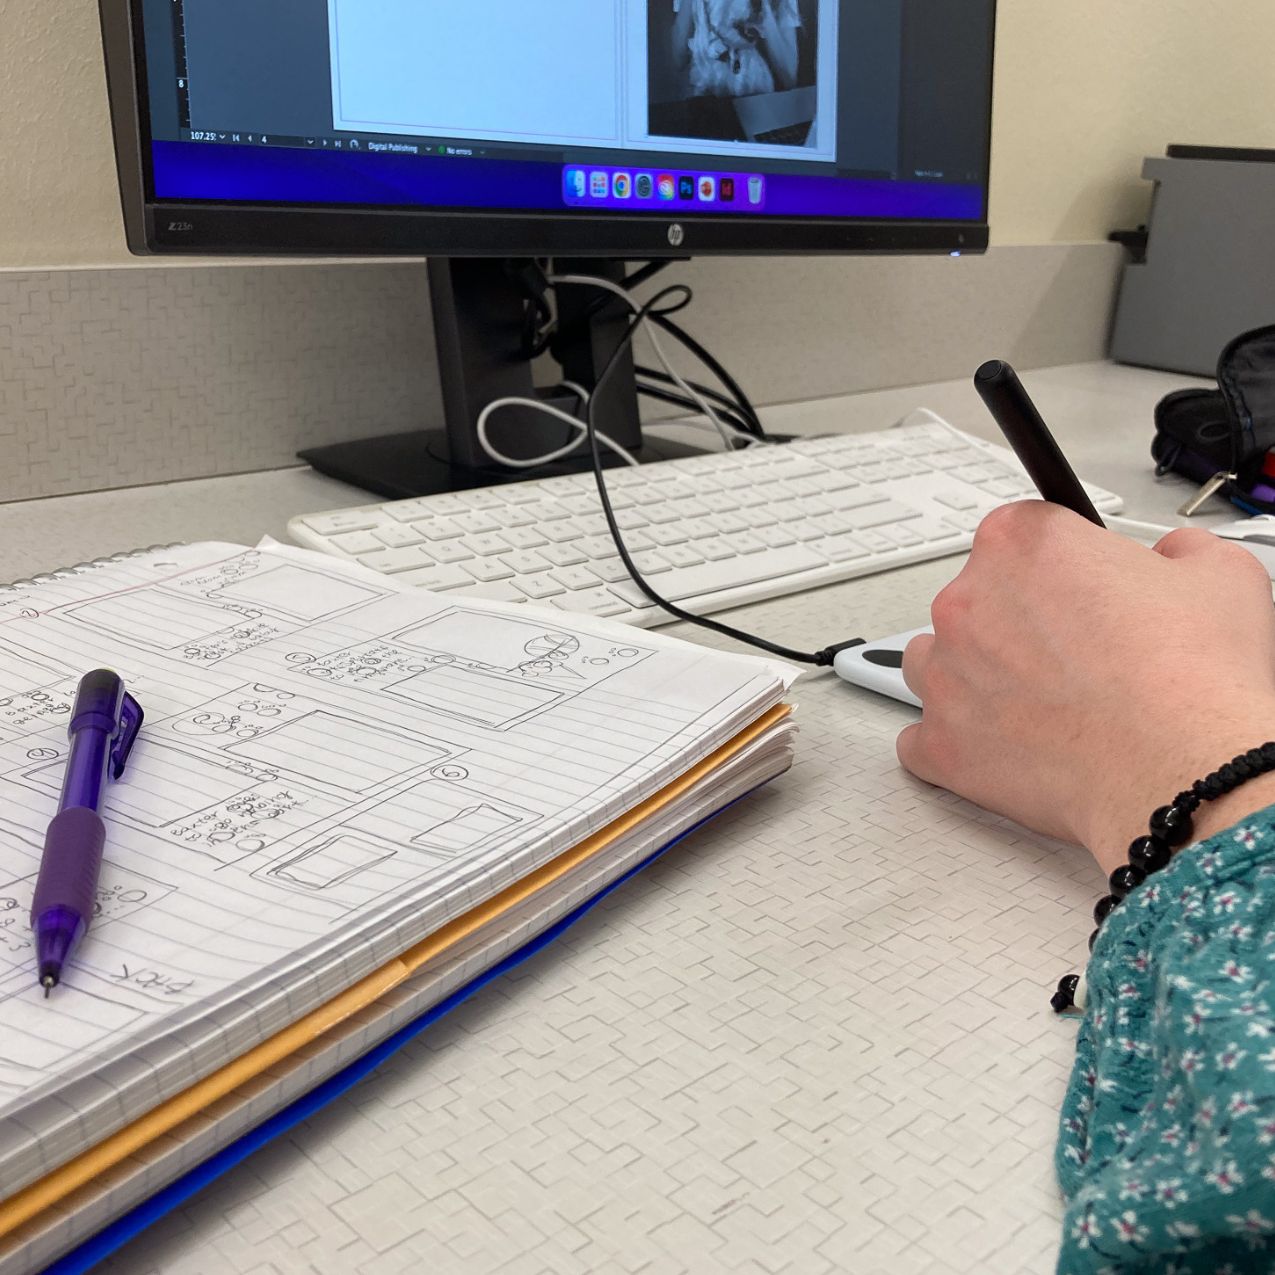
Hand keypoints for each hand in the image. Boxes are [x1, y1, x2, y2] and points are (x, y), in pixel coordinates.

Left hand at [897, 503, 1274, 872]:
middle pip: (973, 598)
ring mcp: (945, 675)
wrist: (1180, 769)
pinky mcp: (940, 743)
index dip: (1054, 564)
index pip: (1018, 534)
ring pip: (936, 662)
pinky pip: (922, 739)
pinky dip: (957, 744)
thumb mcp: (1219, 575)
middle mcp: (966, 602)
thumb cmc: (1193, 680)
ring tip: (1033, 701)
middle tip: (1073, 656)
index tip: (1077, 588)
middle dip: (1015, 623)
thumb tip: (1172, 556)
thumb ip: (1180, 550)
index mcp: (1021, 544)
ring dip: (972, 676)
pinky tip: (1001, 749)